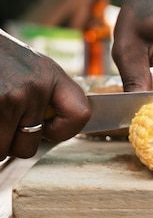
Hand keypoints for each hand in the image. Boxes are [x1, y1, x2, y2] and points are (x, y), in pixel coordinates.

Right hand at [0, 31, 89, 159]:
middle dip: (11, 141)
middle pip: (28, 147)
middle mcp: (32, 88)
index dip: (63, 130)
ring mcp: (8, 99)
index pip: (80, 114)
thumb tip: (52, 131)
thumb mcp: (31, 66)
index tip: (46, 129)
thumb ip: (46, 94)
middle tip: (1, 118)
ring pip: (2, 151)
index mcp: (49, 75)